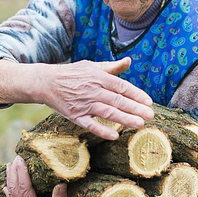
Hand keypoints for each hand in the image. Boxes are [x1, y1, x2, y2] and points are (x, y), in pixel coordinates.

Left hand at [4, 156, 85, 196]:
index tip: (20, 160)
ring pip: (12, 193)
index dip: (21, 173)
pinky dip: (10, 190)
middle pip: (14, 189)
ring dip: (10, 179)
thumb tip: (60, 182)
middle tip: (15, 159)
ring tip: (9, 166)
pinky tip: (6, 185)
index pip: (23, 188)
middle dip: (14, 173)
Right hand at [37, 58, 153, 139]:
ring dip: (124, 119)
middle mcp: (93, 90)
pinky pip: (90, 125)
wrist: (46, 82)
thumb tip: (129, 61)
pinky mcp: (75, 116)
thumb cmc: (72, 74)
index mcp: (99, 77)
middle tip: (151, 115)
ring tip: (139, 124)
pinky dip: (102, 130)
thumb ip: (111, 67)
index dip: (136, 94)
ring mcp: (84, 104)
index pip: (122, 86)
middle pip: (117, 100)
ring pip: (107, 112)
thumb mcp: (91, 66)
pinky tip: (115, 135)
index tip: (149, 102)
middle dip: (136, 108)